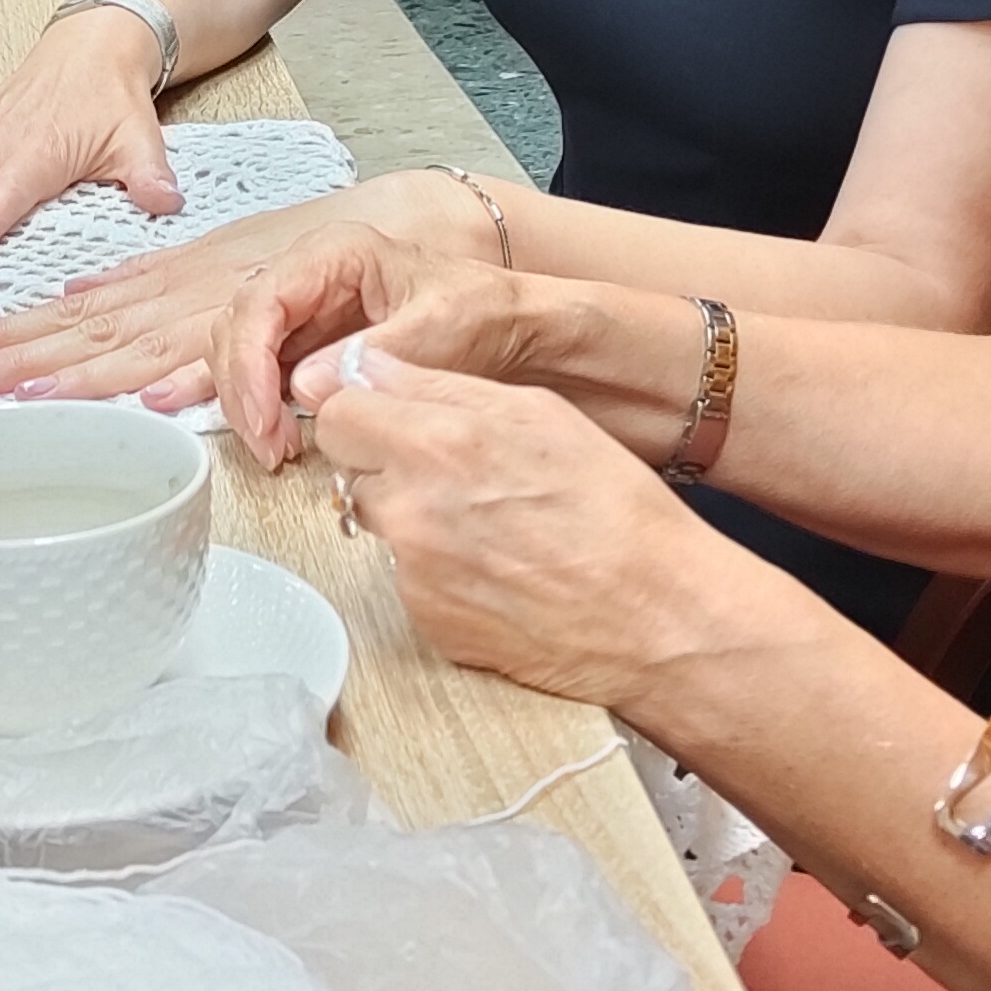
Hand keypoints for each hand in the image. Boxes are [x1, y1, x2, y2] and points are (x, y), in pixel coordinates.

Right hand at [0, 171, 499, 412]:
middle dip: (57, 355)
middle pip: (143, 316)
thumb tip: (314, 391)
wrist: (446, 221)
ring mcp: (224, 267)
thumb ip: (380, 355)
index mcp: (300, 274)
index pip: (237, 331)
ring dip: (54, 336)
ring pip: (128, 307)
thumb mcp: (444, 315)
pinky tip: (61, 310)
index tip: (198, 424)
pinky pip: (148, 286)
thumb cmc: (443, 273)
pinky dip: (100, 302)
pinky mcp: (221, 267)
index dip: (227, 385)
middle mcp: (243, 270)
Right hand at [212, 214, 529, 465]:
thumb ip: (368, 356)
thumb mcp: (435, 332)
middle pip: (238, 325)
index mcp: (335, 253)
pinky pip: (261, 370)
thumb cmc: (482, 312)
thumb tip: (303, 386)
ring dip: (245, 402)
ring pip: (240, 349)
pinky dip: (254, 405)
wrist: (513, 327)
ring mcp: (306, 310)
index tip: (263, 417)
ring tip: (273, 449)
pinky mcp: (309, 344)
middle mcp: (310, 275)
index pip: (261, 300)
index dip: (249, 362)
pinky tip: (260, 434)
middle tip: (269, 446)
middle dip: (243, 390)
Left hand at [303, 338, 756, 710]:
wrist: (653, 615)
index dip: (365, 412)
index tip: (393, 418)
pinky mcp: (426, 622)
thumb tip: (370, 368)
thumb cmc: (614, 508)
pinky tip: (497, 570)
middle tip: (455, 473)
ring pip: (383, 526)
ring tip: (490, 526)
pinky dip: (440, 571)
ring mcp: (413, 574)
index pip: (337, 415)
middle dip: (389, 465)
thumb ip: (442, 386)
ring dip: (414, 518)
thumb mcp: (540, 414)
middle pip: (352, 472)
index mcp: (439, 443)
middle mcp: (411, 511)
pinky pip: (409, 579)